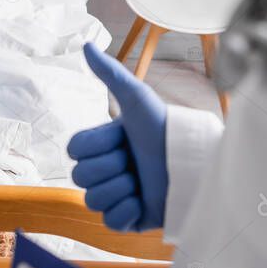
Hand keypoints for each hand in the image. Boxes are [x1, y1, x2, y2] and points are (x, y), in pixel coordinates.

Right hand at [67, 42, 168, 231]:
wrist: (192, 164)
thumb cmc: (164, 128)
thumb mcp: (137, 98)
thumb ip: (110, 73)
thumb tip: (85, 44)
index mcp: (104, 145)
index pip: (75, 152)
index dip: (98, 146)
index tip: (123, 137)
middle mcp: (107, 170)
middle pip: (81, 178)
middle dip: (111, 167)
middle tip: (135, 161)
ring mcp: (117, 195)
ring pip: (93, 200)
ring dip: (121, 189)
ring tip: (142, 181)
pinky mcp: (130, 220)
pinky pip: (110, 223)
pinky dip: (127, 212)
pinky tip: (142, 202)